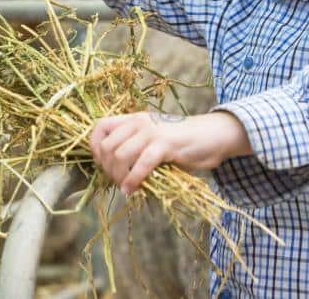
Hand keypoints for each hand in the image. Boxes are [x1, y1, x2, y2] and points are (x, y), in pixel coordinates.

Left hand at [89, 110, 250, 195]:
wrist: (213, 135)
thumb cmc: (182, 142)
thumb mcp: (153, 139)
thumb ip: (134, 146)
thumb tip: (112, 168)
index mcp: (134, 119)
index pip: (100, 127)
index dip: (94, 148)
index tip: (102, 164)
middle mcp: (139, 122)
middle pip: (107, 146)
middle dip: (107, 168)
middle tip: (117, 181)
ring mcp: (152, 132)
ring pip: (120, 155)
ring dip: (119, 176)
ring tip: (126, 186)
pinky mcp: (165, 145)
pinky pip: (141, 164)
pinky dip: (133, 179)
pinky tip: (132, 189)